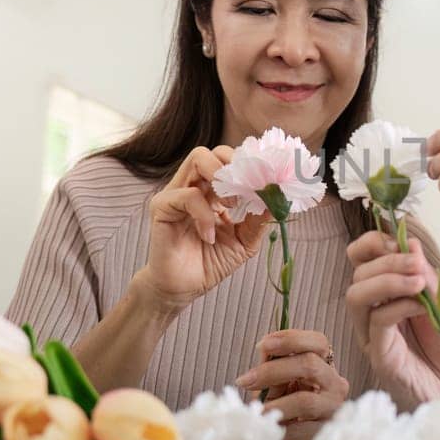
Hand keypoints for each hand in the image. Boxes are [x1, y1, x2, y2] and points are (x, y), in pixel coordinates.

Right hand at [136, 146, 272, 309]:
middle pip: (214, 151)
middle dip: (236, 164)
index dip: (250, 166)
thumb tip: (278, 196)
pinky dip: (205, 214)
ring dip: (222, 177)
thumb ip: (259, 218)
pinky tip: (210, 236)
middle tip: (249, 189)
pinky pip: (188, 196)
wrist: (184, 288)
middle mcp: (194, 185)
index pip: (230, 161)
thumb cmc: (210, 262)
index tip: (269, 181)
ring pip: (199, 159)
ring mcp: (176, 193)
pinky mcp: (162, 207)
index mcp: (212, 191)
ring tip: (231, 206)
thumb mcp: (244, 241)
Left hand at [235, 330, 348, 439]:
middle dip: (273, 370)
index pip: (318, 342)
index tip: (264, 344)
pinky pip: (300, 429)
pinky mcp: (326, 433)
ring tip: (257, 411)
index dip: (292, 339)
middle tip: (246, 381)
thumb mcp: (278, 383)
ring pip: (305, 401)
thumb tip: (265, 348)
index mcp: (324, 365)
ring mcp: (333, 409)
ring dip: (275, 405)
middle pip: (310, 365)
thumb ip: (273, 366)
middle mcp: (335, 384)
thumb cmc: (287, 407)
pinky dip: (279, 427)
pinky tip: (268, 428)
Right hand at [344, 231, 439, 402]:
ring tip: (417, 281)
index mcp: (389, 297)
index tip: (400, 240)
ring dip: (387, 279)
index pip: (363, 260)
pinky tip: (422, 306)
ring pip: (357, 295)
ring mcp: (374, 336)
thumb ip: (429, 280)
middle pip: (358, 273)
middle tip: (416, 263)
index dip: (374, 243)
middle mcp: (375, 314)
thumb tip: (411, 245)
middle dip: (387, 260)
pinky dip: (398, 306)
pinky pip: (376, 322)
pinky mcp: (380, 356)